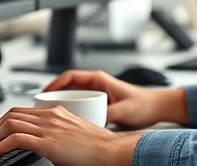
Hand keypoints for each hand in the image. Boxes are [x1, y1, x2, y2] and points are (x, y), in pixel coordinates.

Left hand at [0, 105, 139, 165]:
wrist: (111, 152)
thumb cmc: (97, 148)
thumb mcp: (71, 136)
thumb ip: (54, 136)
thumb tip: (39, 147)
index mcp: (56, 112)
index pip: (19, 112)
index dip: (1, 126)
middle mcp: (50, 116)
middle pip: (9, 115)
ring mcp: (49, 128)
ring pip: (8, 124)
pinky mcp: (48, 142)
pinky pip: (15, 139)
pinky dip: (0, 147)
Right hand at [43, 70, 187, 128]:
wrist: (157, 107)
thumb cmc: (144, 105)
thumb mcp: (124, 111)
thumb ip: (108, 115)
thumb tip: (93, 121)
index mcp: (100, 79)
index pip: (70, 76)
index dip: (54, 84)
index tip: (43, 93)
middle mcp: (97, 84)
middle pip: (66, 86)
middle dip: (51, 94)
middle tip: (39, 106)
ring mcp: (97, 92)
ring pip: (71, 94)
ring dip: (59, 102)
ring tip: (47, 114)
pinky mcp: (99, 102)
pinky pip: (78, 103)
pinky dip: (68, 109)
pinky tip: (64, 120)